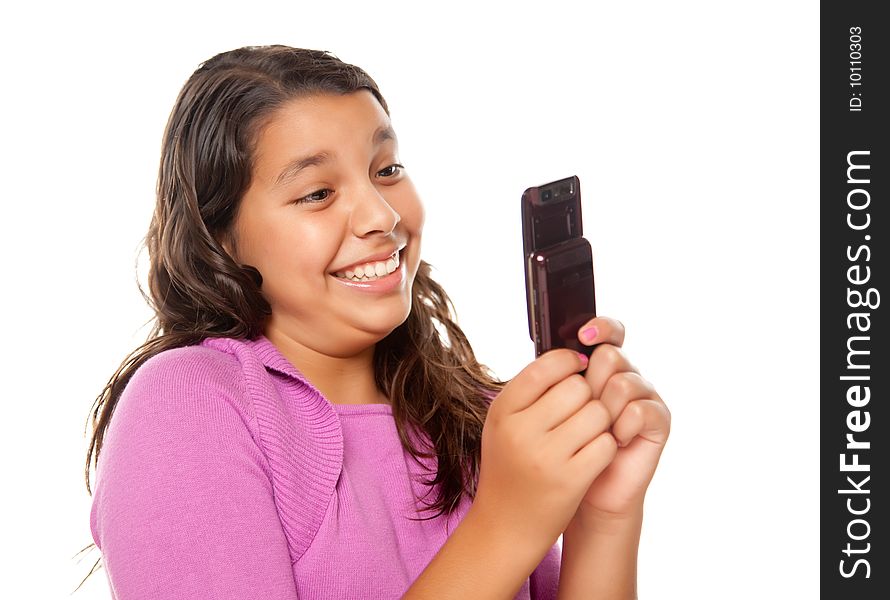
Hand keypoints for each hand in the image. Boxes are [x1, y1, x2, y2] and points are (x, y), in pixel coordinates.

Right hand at [474, 349, 618, 555]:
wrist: (504, 526)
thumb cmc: (510, 467)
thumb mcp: (504, 426)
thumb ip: (530, 392)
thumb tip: (571, 357)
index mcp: (502, 411)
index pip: (545, 366)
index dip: (569, 362)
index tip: (578, 368)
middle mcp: (521, 431)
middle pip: (578, 387)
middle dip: (588, 395)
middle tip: (582, 410)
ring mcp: (546, 457)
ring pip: (598, 413)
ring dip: (601, 421)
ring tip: (588, 433)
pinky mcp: (571, 480)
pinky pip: (607, 444)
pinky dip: (606, 446)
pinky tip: (593, 454)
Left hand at [572, 316, 670, 522]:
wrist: (585, 491)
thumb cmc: (565, 449)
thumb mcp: (553, 410)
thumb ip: (557, 379)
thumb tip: (553, 350)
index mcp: (601, 367)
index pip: (609, 332)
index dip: (601, 327)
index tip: (583, 335)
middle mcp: (626, 376)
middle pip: (610, 356)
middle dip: (591, 383)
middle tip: (583, 410)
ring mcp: (644, 397)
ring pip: (623, 383)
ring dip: (604, 410)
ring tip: (598, 431)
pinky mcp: (659, 420)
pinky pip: (640, 410)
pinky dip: (623, 427)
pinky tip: (616, 441)